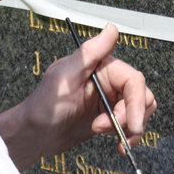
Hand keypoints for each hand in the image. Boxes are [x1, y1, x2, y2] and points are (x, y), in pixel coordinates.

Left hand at [0, 23, 155, 169]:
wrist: (33, 135)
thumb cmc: (43, 105)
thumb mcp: (64, 78)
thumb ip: (89, 53)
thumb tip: (111, 29)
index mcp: (102, 66)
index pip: (133, 81)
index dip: (136, 103)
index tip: (132, 124)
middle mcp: (109, 81)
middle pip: (141, 96)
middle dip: (130, 117)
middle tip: (108, 129)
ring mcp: (110, 100)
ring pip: (140, 111)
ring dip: (129, 128)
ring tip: (106, 134)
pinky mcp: (109, 117)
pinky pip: (131, 124)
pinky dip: (128, 136)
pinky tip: (117, 144)